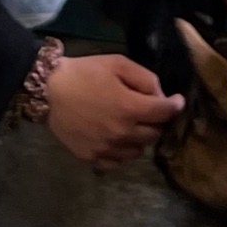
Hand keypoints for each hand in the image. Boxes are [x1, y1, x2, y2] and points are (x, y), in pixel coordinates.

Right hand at [46, 54, 184, 168]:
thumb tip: (161, 96)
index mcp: (130, 108)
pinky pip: (119, 163)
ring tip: (132, 124)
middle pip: (154, 134)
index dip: (175, 105)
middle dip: (156, 120)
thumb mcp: (117, 63)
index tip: (177, 101)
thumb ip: (144, 78)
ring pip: (139, 151)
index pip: (164, 113)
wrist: (49, 91)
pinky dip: (124, 152)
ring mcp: (107, 149)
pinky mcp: (93, 158)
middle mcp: (122, 133)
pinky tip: (118, 139)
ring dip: (141, 138)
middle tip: (149, 110)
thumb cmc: (85, 73)